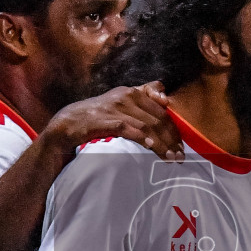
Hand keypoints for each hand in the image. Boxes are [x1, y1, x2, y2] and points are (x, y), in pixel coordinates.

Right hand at [44, 83, 183, 161]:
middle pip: (158, 119)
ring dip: (162, 144)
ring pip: (147, 126)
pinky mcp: (105, 121)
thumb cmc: (98, 116)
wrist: (68, 123)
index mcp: (132, 92)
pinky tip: (152, 148)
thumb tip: (164, 91)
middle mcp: (126, 96)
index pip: (161, 111)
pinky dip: (143, 139)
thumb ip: (142, 94)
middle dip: (171, 140)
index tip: (181, 145)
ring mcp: (115, 108)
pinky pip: (129, 130)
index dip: (174, 129)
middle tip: (180, 157)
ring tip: (171, 158)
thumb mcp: (120, 101)